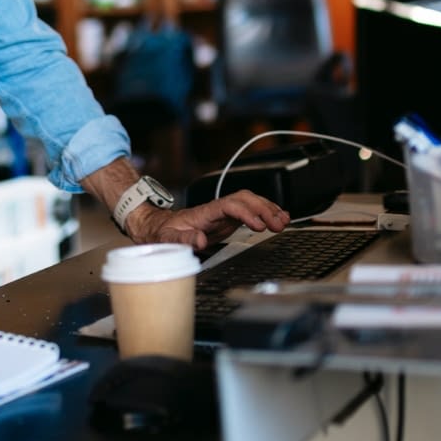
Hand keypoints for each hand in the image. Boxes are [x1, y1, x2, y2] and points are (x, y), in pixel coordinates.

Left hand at [124, 188, 288, 249]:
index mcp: (203, 212)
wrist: (156, 227)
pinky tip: (277, 217)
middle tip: (278, 224)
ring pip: (249, 202)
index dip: (246, 213)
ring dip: (267, 209)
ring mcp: (222, 214)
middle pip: (244, 199)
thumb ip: (182, 240)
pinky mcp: (227, 220)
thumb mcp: (166, 239)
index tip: (258, 225)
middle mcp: (216, 210)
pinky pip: (249, 212)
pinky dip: (265, 213)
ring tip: (283, 220)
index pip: (229, 205)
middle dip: (263, 208)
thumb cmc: (161, 233)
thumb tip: (199, 241)